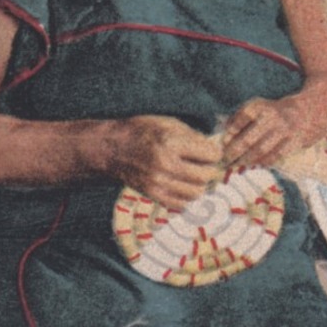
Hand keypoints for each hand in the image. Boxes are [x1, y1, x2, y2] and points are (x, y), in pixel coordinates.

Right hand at [107, 115, 223, 209]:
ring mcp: (158, 182)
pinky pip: (181, 204)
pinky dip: (186, 196)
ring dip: (198, 184)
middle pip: (206, 176)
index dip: (214, 152)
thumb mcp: (168, 123)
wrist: (112, 148)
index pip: (211, 155)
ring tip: (192, 175)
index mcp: (171, 142)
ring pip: (196, 192)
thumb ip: (193, 136)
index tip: (210, 151)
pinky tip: (182, 185)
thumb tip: (214, 149)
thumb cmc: (141, 131)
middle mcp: (165, 164)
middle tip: (203, 164)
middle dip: (208, 169)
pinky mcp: (152, 194)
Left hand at [222, 97, 303, 168]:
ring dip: (246, 160)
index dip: (230, 132)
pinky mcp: (294, 141)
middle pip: (248, 139)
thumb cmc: (272, 113)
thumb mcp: (256, 108)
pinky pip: (275, 156)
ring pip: (260, 151)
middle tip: (225, 161)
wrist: (305, 113)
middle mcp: (272, 117)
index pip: (241, 119)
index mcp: (260, 106)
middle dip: (234, 152)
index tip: (223, 143)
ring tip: (237, 165)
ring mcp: (284, 130)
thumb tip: (225, 136)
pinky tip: (255, 164)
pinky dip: (263, 162)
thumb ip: (238, 119)